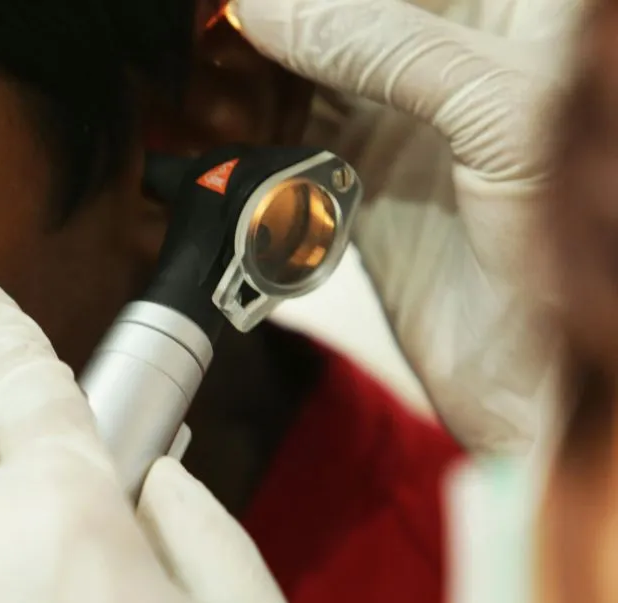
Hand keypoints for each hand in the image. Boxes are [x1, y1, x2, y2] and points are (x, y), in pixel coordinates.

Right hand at [230, 0, 582, 453]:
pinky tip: (215, 113)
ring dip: (254, 57)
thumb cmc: (576, 254)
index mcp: (527, 14)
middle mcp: (463, 52)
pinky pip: (292, 123)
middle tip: (219, 19)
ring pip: (313, 53)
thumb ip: (389, 45)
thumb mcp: (501, 112)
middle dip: (280, 13)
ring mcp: (410, 110)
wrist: (535, 390)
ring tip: (201, 59)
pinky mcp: (364, 169)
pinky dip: (248, 118)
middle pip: (351, 7)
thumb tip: (270, 7)